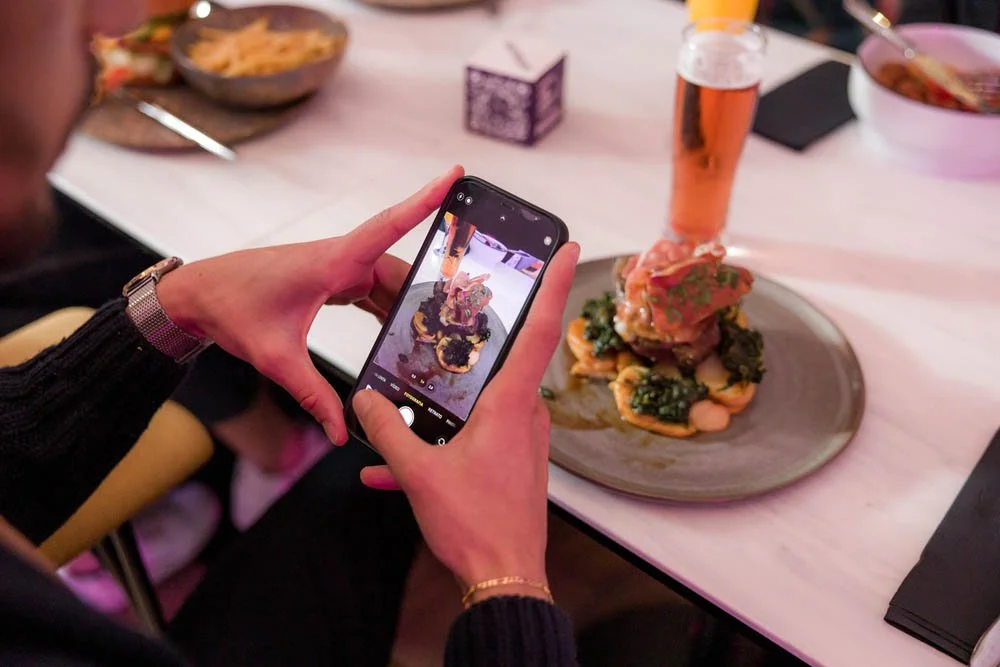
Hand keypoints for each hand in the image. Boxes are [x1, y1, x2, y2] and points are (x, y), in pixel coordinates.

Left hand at [157, 164, 463, 444]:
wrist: (199, 296)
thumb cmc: (233, 311)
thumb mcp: (275, 359)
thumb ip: (312, 396)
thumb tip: (340, 432)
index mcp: (331, 262)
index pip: (388, 226)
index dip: (424, 201)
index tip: (454, 175)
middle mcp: (339, 258)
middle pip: (400, 270)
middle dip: (432, 288)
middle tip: (466, 310)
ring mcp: (337, 267)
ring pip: (389, 281)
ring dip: (410, 301)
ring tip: (440, 327)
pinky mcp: (332, 279)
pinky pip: (373, 289)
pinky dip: (389, 307)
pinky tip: (403, 328)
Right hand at [351, 242, 579, 603]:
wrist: (504, 579)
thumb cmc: (473, 525)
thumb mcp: (419, 473)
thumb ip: (389, 428)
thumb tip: (364, 398)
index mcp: (511, 405)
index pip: (538, 329)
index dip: (554, 283)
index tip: (568, 248)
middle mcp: (524, 415)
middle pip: (506, 357)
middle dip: (477, 333)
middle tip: (450, 308)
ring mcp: (522, 439)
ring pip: (482, 400)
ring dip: (446, 399)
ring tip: (404, 394)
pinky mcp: (512, 462)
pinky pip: (474, 437)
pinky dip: (441, 444)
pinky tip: (391, 472)